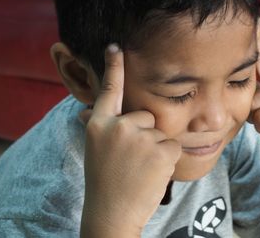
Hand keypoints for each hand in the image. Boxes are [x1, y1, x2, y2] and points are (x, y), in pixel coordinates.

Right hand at [80, 44, 181, 235]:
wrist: (111, 214)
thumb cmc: (105, 181)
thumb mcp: (97, 150)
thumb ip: (102, 127)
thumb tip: (86, 112)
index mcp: (99, 125)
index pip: (109, 90)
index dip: (113, 67)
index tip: (116, 46)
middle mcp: (118, 126)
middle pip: (146, 117)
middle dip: (145, 136)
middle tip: (131, 161)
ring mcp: (140, 137)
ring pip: (161, 133)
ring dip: (156, 150)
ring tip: (139, 170)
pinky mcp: (161, 149)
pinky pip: (173, 146)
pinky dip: (167, 160)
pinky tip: (152, 173)